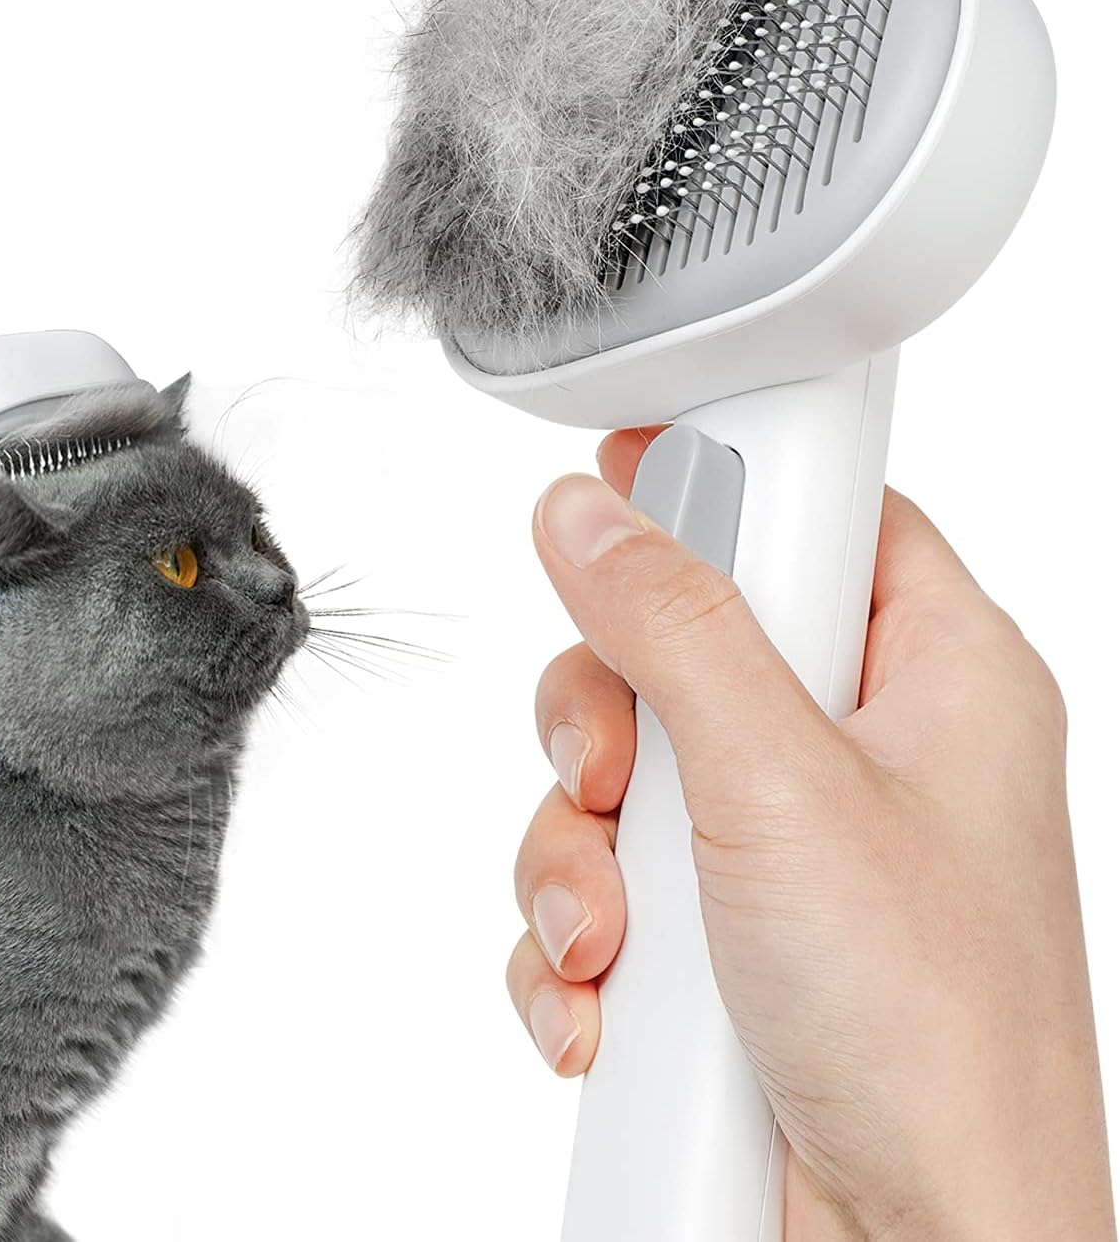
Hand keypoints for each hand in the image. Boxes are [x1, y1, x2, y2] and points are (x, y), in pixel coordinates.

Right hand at [508, 429, 1114, 1240]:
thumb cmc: (933, 1038)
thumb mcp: (783, 790)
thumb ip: (675, 626)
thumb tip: (588, 515)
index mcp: (932, 678)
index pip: (821, 510)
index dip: (723, 481)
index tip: (626, 471)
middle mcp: (853, 752)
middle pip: (677, 641)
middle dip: (605, 721)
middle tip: (613, 776)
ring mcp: (775, 846)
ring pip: (615, 771)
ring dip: (576, 857)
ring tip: (614, 938)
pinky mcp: (712, 933)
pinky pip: (596, 881)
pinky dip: (575, 938)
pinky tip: (605, 1002)